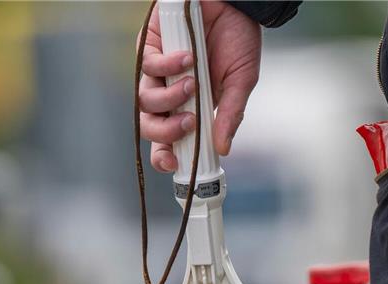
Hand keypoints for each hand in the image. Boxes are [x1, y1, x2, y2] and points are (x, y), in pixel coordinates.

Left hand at [138, 1, 260, 172]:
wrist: (236, 2)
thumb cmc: (238, 38)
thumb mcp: (241, 82)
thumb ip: (231, 114)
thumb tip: (224, 147)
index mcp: (191, 108)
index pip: (170, 141)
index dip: (167, 155)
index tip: (175, 163)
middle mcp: (171, 93)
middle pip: (151, 126)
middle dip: (165, 132)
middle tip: (188, 123)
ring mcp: (158, 72)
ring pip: (145, 101)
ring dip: (170, 98)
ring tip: (193, 83)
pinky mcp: (149, 48)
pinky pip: (149, 67)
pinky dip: (169, 66)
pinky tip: (188, 57)